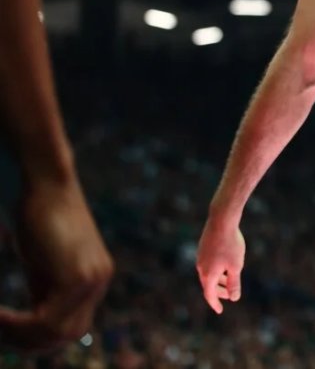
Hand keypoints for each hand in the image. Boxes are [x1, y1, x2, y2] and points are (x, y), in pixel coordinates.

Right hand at [0, 175, 112, 351]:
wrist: (43, 181)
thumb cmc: (33, 214)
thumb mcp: (41, 260)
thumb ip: (44, 287)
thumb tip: (29, 322)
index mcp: (90, 279)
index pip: (69, 328)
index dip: (35, 339)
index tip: (4, 332)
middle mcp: (97, 281)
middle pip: (66, 335)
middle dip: (26, 342)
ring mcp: (92, 279)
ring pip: (57, 333)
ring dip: (17, 335)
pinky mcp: (78, 276)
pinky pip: (47, 321)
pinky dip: (16, 325)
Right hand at [196, 216, 245, 313]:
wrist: (222, 220)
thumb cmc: (231, 244)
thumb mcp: (236, 266)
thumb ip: (234, 283)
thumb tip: (234, 298)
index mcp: (208, 274)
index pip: (209, 294)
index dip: (215, 303)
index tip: (220, 310)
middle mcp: (201, 267)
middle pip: (209, 284)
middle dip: (219, 291)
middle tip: (230, 295)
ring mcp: (200, 256)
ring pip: (209, 273)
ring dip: (219, 279)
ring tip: (230, 279)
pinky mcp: (202, 247)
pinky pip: (208, 264)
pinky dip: (216, 269)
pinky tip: (226, 264)